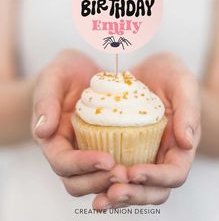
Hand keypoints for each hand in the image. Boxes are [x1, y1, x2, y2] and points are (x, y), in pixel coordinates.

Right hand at [32, 50, 122, 196]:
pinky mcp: (101, 147)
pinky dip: (121, 171)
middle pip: (76, 181)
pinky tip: (139, 166)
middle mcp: (67, 150)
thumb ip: (46, 101)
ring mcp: (84, 151)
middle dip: (99, 181)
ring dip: (111, 182)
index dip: (83, 164)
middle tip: (124, 174)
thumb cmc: (63, 74)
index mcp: (51, 138)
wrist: (78, 73)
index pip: (62, 162)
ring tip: (132, 174)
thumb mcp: (53, 78)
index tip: (107, 159)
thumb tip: (42, 131)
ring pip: (93, 180)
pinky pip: (109, 167)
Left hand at [93, 53, 200, 208]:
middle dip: (134, 194)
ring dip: (117, 195)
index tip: (135, 172)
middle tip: (113, 191)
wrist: (151, 70)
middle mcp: (162, 155)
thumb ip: (188, 111)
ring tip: (99, 198)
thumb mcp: (182, 84)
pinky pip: (116, 171)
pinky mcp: (124, 148)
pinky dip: (104, 181)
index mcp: (180, 145)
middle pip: (153, 189)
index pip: (174, 173)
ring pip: (133, 186)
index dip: (157, 178)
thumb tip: (187, 143)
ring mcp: (142, 154)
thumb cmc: (171, 75)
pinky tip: (89, 182)